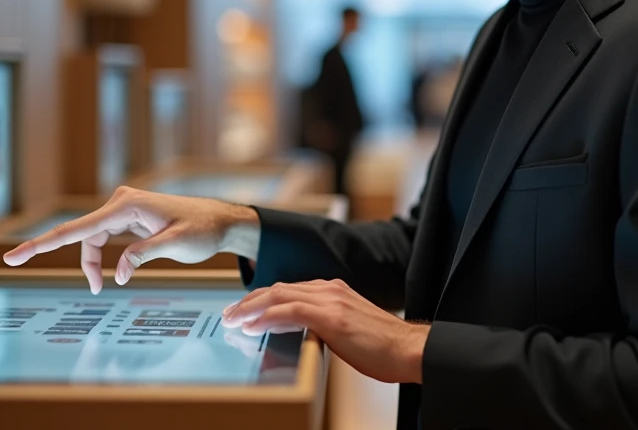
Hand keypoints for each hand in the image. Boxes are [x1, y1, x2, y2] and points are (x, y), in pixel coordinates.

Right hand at [2, 186, 260, 293]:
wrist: (220, 221)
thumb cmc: (202, 229)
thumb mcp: (176, 244)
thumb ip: (145, 255)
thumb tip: (118, 273)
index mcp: (127, 205)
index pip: (77, 228)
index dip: (42, 244)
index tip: (13, 256)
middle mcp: (120, 202)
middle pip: (81, 236)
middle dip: (72, 260)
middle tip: (55, 276)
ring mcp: (122, 208)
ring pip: (91, 239)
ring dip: (91, 263)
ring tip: (99, 286)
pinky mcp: (127, 217)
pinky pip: (102, 238)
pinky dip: (100, 257)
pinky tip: (106, 274)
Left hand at [220, 279, 428, 383]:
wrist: (408, 349)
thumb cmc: (383, 346)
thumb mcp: (349, 329)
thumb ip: (325, 325)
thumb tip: (302, 334)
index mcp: (334, 290)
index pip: (289, 289)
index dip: (262, 298)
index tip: (244, 310)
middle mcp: (330, 289)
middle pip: (278, 288)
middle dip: (249, 301)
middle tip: (229, 314)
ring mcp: (331, 300)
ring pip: (279, 295)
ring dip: (251, 307)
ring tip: (233, 320)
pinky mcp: (332, 317)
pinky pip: (290, 311)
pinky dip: (266, 317)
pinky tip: (252, 326)